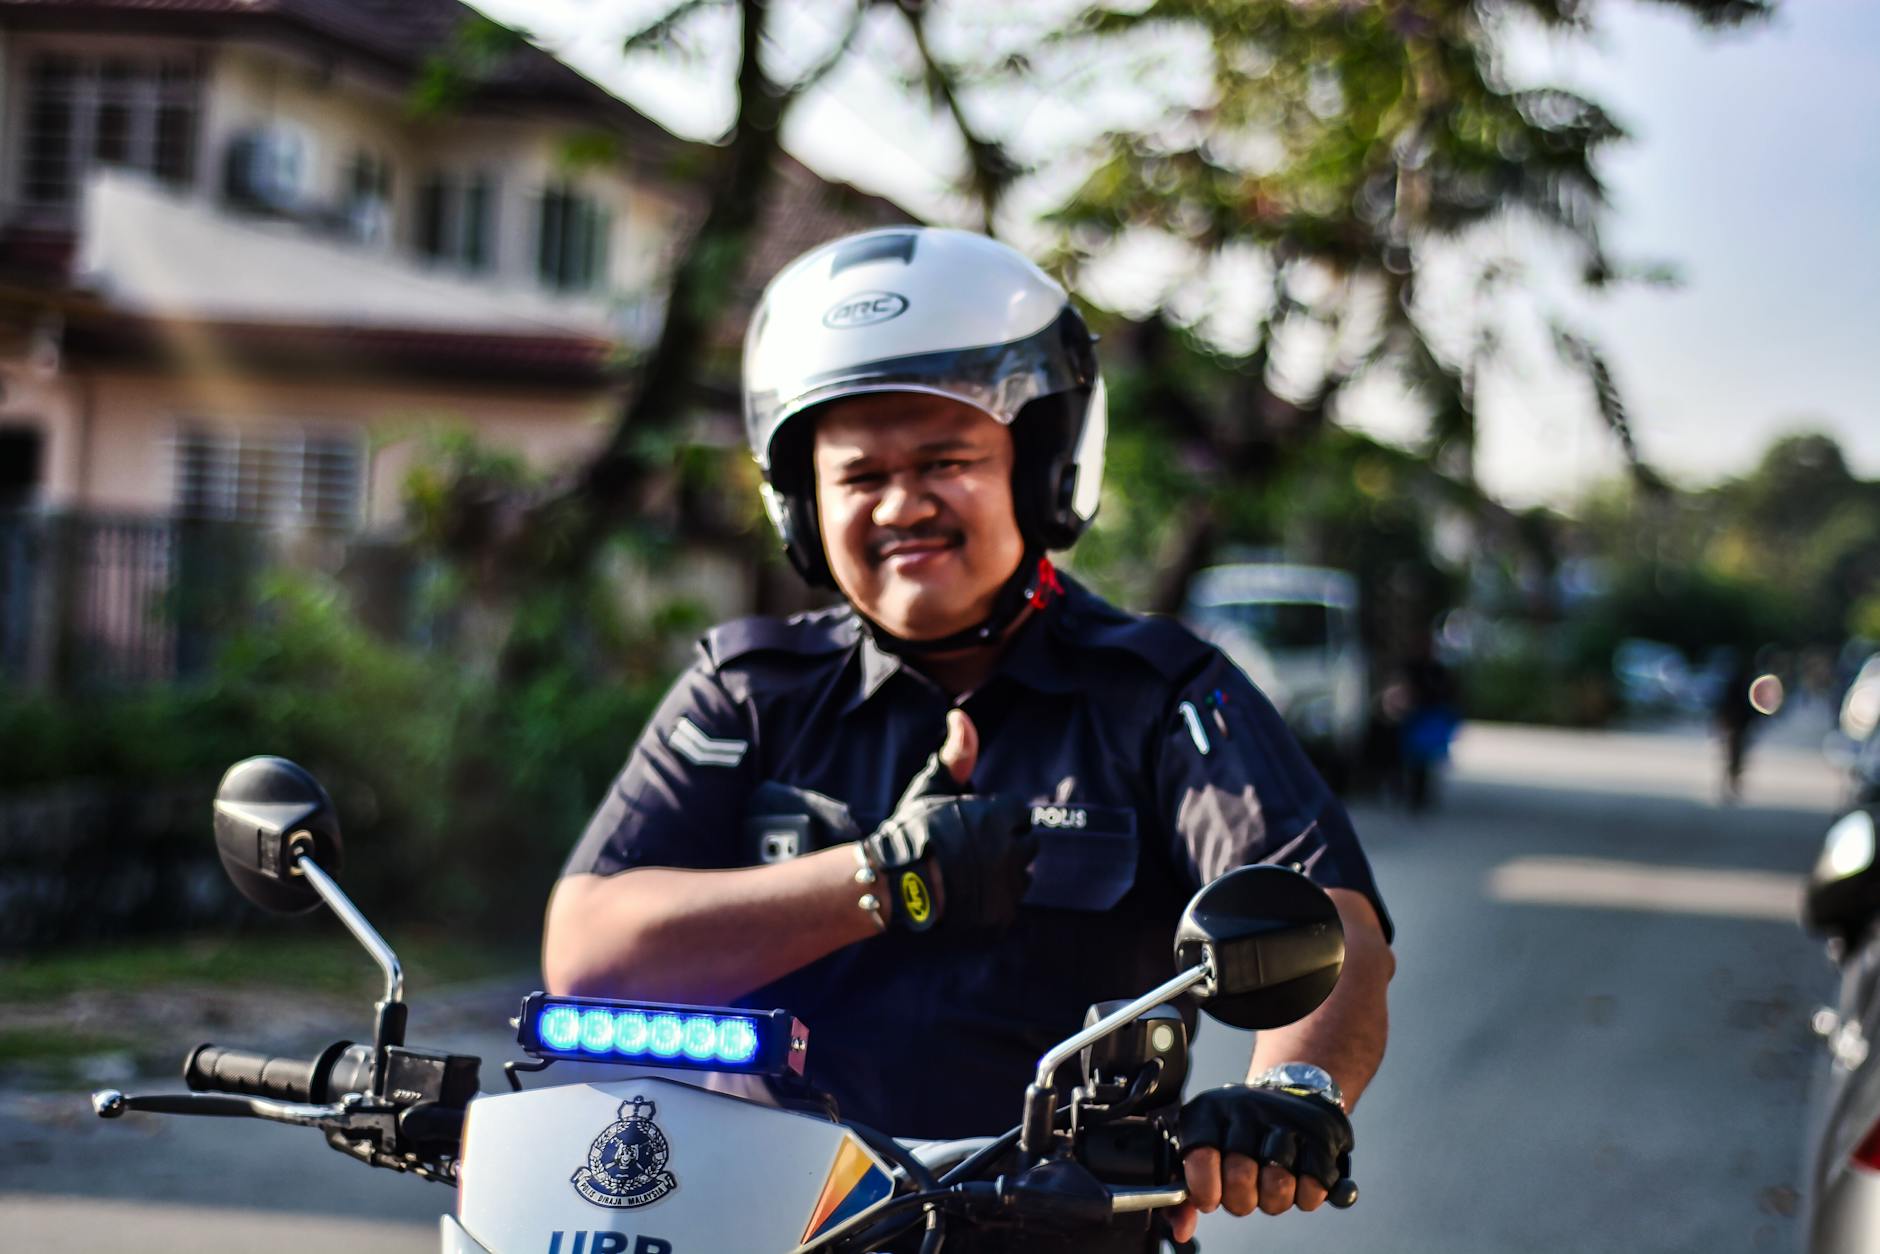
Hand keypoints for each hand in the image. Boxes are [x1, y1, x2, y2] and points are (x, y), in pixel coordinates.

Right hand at [863, 710, 1032, 932]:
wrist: (890, 885)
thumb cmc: (910, 832)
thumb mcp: (931, 788)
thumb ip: (957, 754)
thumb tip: (960, 714)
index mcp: (1002, 815)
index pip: (1019, 813)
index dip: (997, 818)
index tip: (974, 826)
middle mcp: (1012, 849)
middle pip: (1026, 844)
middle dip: (1005, 845)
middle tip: (970, 851)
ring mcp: (1008, 885)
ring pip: (1020, 875)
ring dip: (1002, 873)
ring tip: (966, 874)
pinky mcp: (1001, 914)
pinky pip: (1008, 903)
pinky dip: (993, 901)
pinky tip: (966, 895)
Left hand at [1166, 1083, 1355, 1239]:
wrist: (1292, 1091)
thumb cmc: (1239, 1132)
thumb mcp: (1202, 1149)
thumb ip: (1185, 1195)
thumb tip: (1181, 1230)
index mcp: (1208, 1111)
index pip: (1200, 1156)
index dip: (1205, 1189)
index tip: (1210, 1199)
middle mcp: (1245, 1108)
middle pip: (1240, 1176)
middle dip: (1241, 1200)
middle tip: (1243, 1193)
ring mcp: (1285, 1118)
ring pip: (1277, 1183)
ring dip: (1273, 1199)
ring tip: (1268, 1185)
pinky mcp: (1320, 1134)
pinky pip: (1312, 1186)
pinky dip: (1305, 1196)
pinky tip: (1296, 1178)